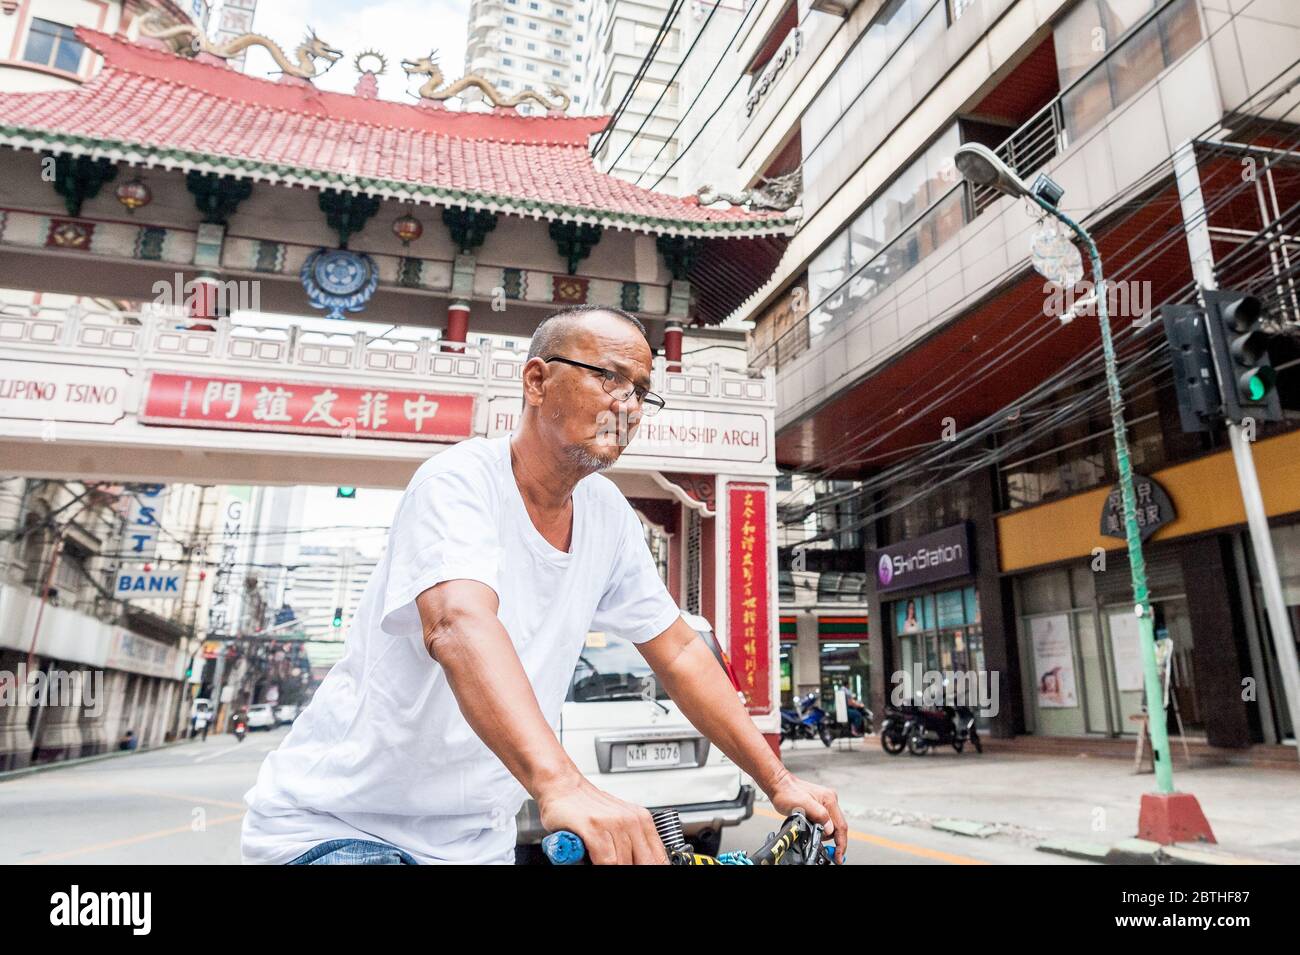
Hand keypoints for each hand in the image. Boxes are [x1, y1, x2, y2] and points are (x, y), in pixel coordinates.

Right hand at [537, 777, 668, 864]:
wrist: (562, 785)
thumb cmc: (587, 806)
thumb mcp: (618, 820)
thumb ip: (632, 841)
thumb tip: (640, 860)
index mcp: (641, 820)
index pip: (658, 857)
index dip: (653, 868)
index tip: (644, 872)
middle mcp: (631, 821)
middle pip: (644, 862)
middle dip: (632, 869)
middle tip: (620, 865)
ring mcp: (613, 824)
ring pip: (624, 864)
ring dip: (615, 868)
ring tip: (601, 861)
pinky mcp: (594, 828)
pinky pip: (607, 861)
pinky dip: (601, 867)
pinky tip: (592, 861)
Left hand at [767, 771, 848, 863]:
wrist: (779, 785)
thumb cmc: (787, 792)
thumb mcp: (802, 805)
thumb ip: (819, 815)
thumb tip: (830, 829)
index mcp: (829, 800)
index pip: (841, 826)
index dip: (841, 844)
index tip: (839, 856)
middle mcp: (830, 800)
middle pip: (838, 827)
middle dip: (833, 840)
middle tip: (824, 848)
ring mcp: (825, 803)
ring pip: (831, 825)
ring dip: (824, 834)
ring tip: (812, 833)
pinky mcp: (820, 806)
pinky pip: (825, 822)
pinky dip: (820, 829)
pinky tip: (812, 829)